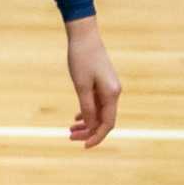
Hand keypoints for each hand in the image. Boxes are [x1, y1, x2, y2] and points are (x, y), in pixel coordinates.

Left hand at [63, 17, 120, 147]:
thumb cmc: (82, 60)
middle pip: (104, 120)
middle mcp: (114, 93)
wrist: (85, 37)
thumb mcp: (81, 85)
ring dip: (87, 123)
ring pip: (100, 113)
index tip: (83, 146)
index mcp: (111, 94)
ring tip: (70, 129)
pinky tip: (76, 117)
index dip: (96, 136)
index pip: (107, 123)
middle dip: (89, 131)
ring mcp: (109, 88)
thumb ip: (87, 106)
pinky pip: (98, 104)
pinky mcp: (104, 84)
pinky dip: (88, 112)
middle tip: (70, 136)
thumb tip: (90, 125)